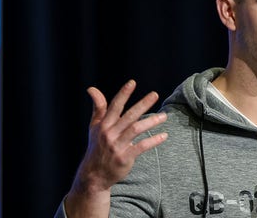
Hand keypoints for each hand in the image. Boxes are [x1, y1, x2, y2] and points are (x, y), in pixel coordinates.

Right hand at [65, 79, 167, 216]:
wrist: (94, 175)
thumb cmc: (97, 147)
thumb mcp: (95, 127)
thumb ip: (98, 108)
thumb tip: (92, 89)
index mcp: (104, 125)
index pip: (114, 106)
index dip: (123, 94)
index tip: (132, 82)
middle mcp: (110, 134)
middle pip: (129, 115)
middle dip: (142, 104)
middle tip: (155, 94)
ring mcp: (117, 146)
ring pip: (136, 129)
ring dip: (151, 122)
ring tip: (164, 116)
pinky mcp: (124, 158)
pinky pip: (141, 147)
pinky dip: (153, 140)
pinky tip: (164, 135)